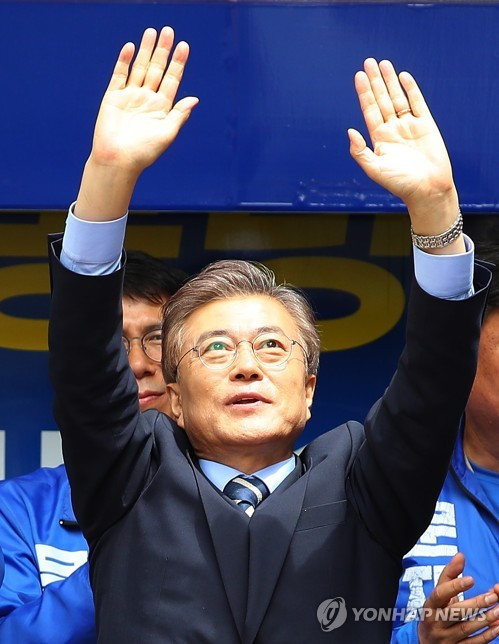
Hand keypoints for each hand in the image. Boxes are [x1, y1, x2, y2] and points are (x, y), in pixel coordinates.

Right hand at [75, 27, 197, 219]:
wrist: (118, 160)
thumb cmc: (144, 152)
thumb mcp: (167, 134)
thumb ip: (179, 115)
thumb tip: (195, 99)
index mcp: (162, 108)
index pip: (172, 80)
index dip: (178, 63)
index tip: (184, 46)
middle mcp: (147, 99)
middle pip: (157, 70)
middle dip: (163, 51)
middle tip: (169, 31)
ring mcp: (130, 97)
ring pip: (140, 68)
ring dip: (146, 51)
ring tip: (152, 32)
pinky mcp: (113, 97)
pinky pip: (119, 75)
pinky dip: (124, 61)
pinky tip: (130, 47)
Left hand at [349, 59, 462, 249]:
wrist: (427, 190)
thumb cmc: (400, 184)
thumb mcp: (374, 169)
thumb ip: (360, 151)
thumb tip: (350, 131)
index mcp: (379, 139)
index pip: (369, 110)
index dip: (364, 93)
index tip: (359, 76)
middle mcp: (393, 130)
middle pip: (382, 100)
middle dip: (375, 81)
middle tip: (368, 62)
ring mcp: (409, 126)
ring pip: (397, 98)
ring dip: (390, 81)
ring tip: (383, 64)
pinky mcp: (426, 125)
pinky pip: (417, 103)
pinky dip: (410, 89)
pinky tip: (403, 77)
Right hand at [417, 553, 498, 642]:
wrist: (427, 642)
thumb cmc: (435, 611)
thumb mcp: (438, 594)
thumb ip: (450, 575)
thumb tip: (461, 555)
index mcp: (430, 606)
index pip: (440, 594)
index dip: (454, 587)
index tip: (471, 579)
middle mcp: (436, 622)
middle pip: (456, 612)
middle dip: (475, 604)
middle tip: (493, 596)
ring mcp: (446, 638)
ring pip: (466, 628)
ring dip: (485, 619)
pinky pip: (473, 643)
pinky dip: (486, 635)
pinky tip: (497, 627)